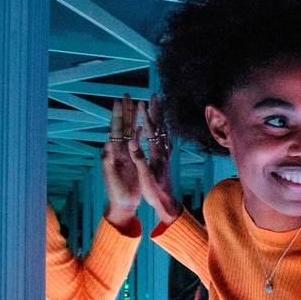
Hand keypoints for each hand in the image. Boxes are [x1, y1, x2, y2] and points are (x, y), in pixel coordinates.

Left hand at [101, 95, 148, 225]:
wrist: (123, 204)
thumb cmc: (116, 193)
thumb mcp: (111, 177)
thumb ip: (108, 160)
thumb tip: (107, 143)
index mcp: (113, 152)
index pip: (116, 130)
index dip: (117, 115)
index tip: (118, 101)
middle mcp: (119, 150)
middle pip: (123, 126)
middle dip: (125, 111)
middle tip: (127, 95)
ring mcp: (126, 154)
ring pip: (130, 131)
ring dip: (133, 118)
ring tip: (136, 104)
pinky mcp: (133, 160)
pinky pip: (136, 142)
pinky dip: (139, 132)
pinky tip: (142, 125)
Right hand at [131, 96, 179, 224]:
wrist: (167, 203)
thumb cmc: (155, 193)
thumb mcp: (145, 178)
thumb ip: (140, 159)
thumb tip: (133, 142)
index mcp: (157, 155)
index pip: (151, 132)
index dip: (145, 117)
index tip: (140, 104)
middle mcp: (163, 152)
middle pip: (160, 127)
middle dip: (156, 111)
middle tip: (155, 96)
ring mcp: (165, 155)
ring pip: (163, 131)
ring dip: (160, 117)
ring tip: (158, 106)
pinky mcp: (165, 159)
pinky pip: (164, 139)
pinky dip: (162, 128)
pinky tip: (161, 126)